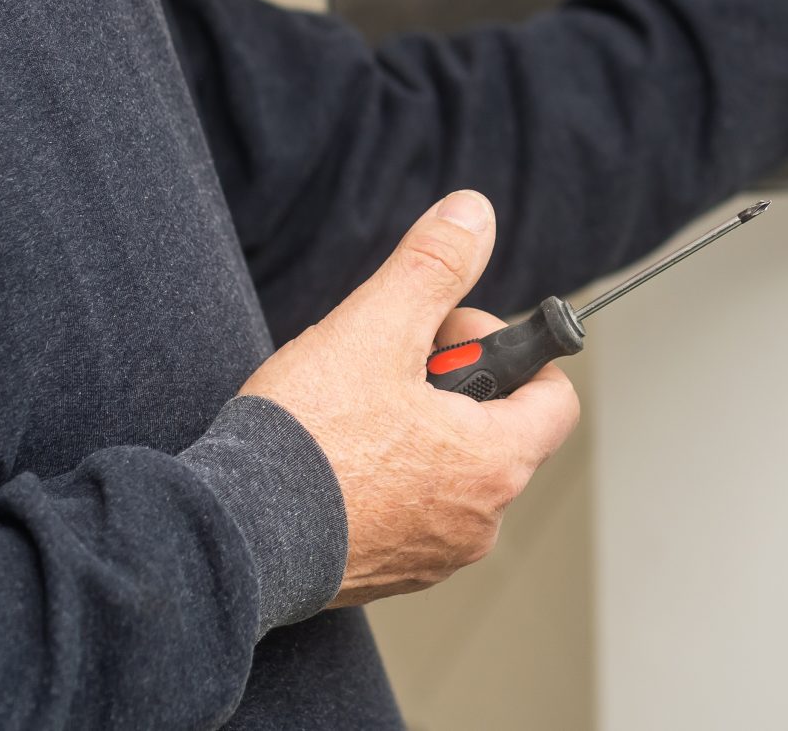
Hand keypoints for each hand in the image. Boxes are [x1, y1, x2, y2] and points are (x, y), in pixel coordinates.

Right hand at [238, 191, 579, 608]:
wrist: (233, 536)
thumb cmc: (308, 441)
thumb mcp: (376, 328)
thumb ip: (433, 266)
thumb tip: (473, 215)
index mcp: (496, 463)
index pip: (554, 395)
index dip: (507, 348)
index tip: (446, 334)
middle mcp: (479, 519)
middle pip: (500, 426)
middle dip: (453, 382)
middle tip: (387, 365)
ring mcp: (434, 553)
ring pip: (451, 467)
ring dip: (417, 428)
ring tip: (353, 409)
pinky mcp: (388, 571)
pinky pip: (410, 507)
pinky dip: (386, 475)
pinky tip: (333, 455)